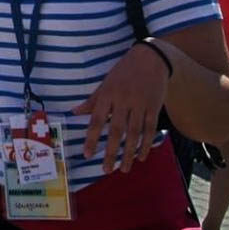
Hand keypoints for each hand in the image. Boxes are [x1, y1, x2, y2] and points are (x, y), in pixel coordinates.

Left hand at [74, 41, 170, 173]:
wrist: (150, 59)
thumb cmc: (123, 72)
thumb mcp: (105, 83)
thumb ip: (92, 100)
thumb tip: (74, 112)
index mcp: (107, 94)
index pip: (97, 119)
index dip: (91, 138)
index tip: (87, 155)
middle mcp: (123, 100)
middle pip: (116, 130)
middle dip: (110, 152)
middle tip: (105, 170)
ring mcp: (140, 104)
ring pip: (134, 133)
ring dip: (129, 153)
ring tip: (124, 169)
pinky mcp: (154, 107)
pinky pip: (150, 129)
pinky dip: (146, 144)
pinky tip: (141, 156)